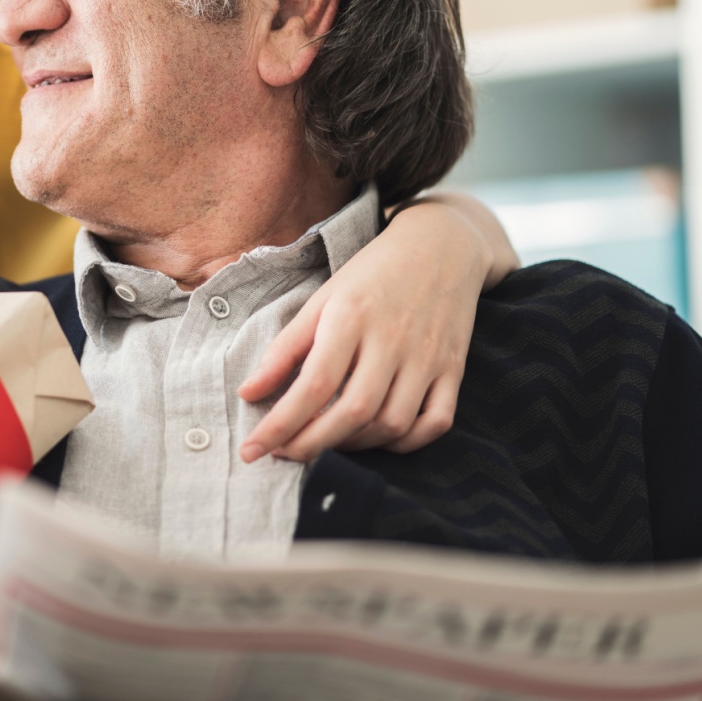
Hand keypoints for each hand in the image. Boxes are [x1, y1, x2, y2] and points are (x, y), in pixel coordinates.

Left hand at [237, 194, 514, 462]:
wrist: (441, 247)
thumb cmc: (371, 275)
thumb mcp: (321, 300)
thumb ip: (284, 349)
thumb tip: (247, 395)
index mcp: (352, 317)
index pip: (314, 384)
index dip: (281, 424)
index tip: (252, 450)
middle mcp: (392, 339)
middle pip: (353, 412)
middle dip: (311, 445)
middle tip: (283, 454)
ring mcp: (428, 357)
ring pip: (392, 423)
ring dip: (353, 444)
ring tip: (324, 439)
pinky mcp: (454, 369)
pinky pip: (434, 423)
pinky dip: (404, 442)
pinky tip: (376, 437)